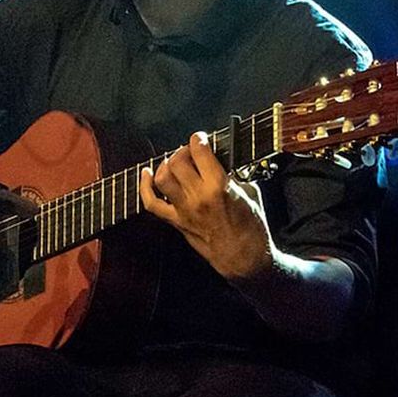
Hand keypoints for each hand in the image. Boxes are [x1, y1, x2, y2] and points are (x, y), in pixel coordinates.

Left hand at [138, 131, 274, 280]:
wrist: (244, 258)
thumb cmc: (252, 228)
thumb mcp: (250, 192)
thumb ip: (233, 175)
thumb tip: (222, 163)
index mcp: (219, 186)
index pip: (200, 152)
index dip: (198, 139)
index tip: (200, 138)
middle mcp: (198, 196)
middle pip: (177, 162)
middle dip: (183, 151)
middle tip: (190, 152)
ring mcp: (184, 210)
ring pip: (162, 178)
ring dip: (166, 164)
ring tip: (175, 162)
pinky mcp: (177, 222)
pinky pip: (152, 203)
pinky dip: (145, 187)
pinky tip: (146, 174)